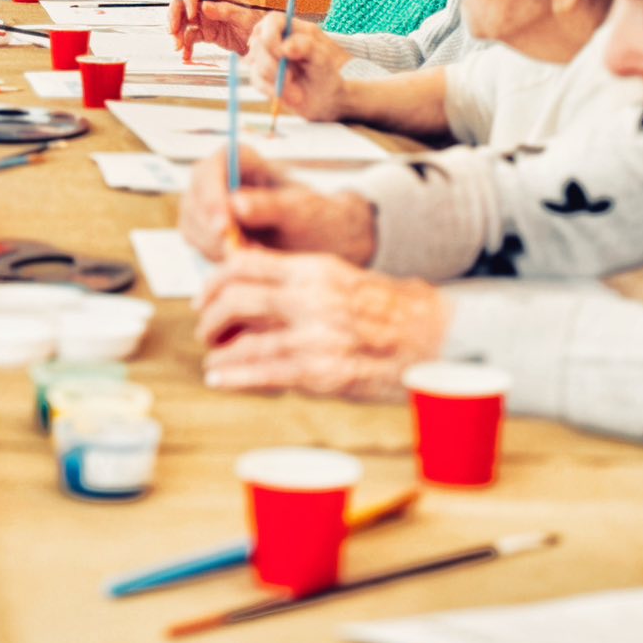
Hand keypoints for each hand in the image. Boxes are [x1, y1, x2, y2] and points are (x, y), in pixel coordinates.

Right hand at [169, 0, 257, 59]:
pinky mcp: (205, 33)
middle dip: (175, 16)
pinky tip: (186, 54)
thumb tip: (205, 6)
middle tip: (173, 31)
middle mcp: (211, 4)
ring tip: (179, 46)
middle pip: (184, 2)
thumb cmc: (259, 26)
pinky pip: (189, 37)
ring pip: (183, 20)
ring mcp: (206, 19)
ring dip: (177, 33)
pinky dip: (185, 46)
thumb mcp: (246, 17)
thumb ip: (226, 10)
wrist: (263, 46)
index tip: (190, 15)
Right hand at [179, 148, 377, 263]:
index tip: (224, 225)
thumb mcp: (301, 211)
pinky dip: (216, 256)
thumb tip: (237, 204)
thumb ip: (271, 206)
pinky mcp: (206, 231)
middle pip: (195, 196)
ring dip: (213, 246)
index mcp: (242, 160)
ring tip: (250, 257)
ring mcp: (208, 205)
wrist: (321, 242)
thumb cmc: (315, 218)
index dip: (211, 194)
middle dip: (210, 227)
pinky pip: (197, 244)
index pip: (213, 167)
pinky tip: (244, 262)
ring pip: (191, 223)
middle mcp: (219, 179)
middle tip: (235, 251)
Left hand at [195, 246, 448, 400]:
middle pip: (235, 299)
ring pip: (245, 341)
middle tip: (205, 327)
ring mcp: (316, 337)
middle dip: (210, 316)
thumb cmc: (394, 309)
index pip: (245, 264)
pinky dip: (235, 377)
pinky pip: (266, 374)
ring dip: (220, 351)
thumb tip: (253, 290)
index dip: (214, 280)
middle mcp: (310, 299)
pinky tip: (220, 378)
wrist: (438, 337)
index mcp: (314, 269)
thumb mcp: (342, 278)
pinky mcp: (324, 372)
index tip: (204, 294)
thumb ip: (299, 282)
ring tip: (213, 358)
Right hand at [244, 15, 353, 119]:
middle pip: (258, 44)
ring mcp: (269, 59)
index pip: (273, 21)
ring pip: (255, 64)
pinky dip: (272, 91)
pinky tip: (290, 96)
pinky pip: (257, 81)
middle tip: (291, 78)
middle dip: (273, 65)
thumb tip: (285, 46)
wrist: (333, 100)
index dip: (270, 34)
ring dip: (276, 81)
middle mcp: (278, 41)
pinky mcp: (265, 77)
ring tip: (298, 92)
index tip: (281, 54)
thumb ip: (307, 47)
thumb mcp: (324, 59)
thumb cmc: (331, 74)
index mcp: (294, 30)